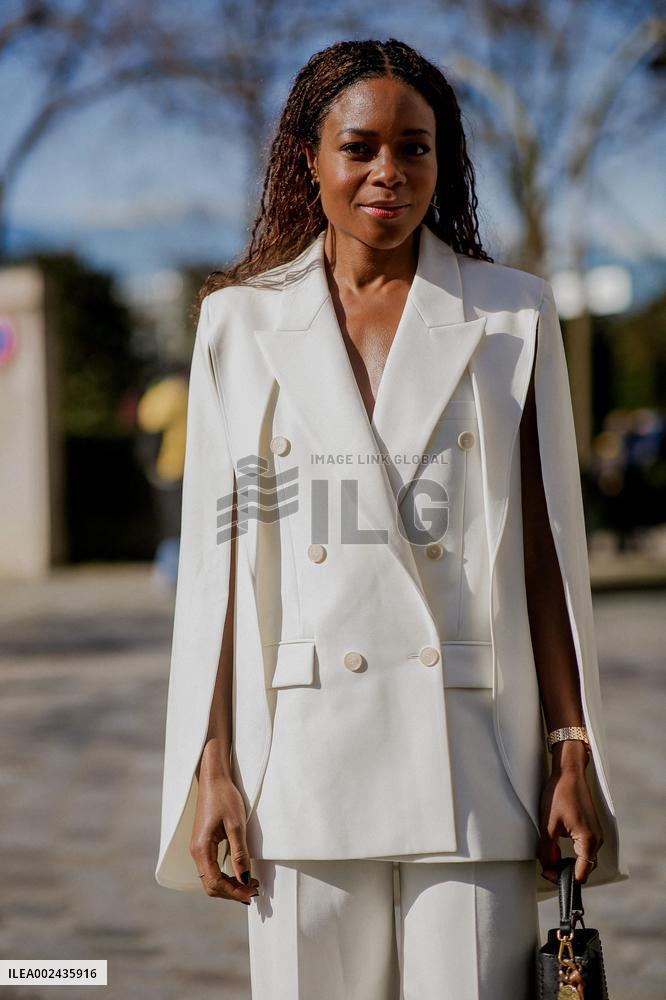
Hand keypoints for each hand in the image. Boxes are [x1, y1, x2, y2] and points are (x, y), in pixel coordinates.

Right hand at [190, 769, 259, 903]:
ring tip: (250, 884)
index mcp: (201, 849)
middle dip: (232, 891)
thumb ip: (240, 853)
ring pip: (210, 879)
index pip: (215, 883)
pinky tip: (239, 873)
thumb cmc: (225, 798)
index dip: (234, 892)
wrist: (214, 779)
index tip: (252, 892)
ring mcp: (198, 849)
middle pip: (211, 885)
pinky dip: (225, 876)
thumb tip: (244, 879)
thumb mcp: (236, 825)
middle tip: (254, 890)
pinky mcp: (203, 845)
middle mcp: (196, 852)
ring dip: (229, 885)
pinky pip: (211, 869)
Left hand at [537, 747, 603, 885]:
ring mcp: (597, 834)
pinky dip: (574, 853)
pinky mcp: (593, 829)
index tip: (549, 874)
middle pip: (585, 869)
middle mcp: (597, 840)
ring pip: (585, 859)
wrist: (569, 773)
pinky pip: (586, 849)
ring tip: (551, 857)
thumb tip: (549, 869)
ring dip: (570, 862)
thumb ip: (548, 851)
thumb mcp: (548, 825)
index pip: (581, 874)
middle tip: (547, 867)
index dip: (564, 878)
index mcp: (589, 841)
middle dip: (566, 871)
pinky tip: (559, 848)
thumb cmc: (559, 795)